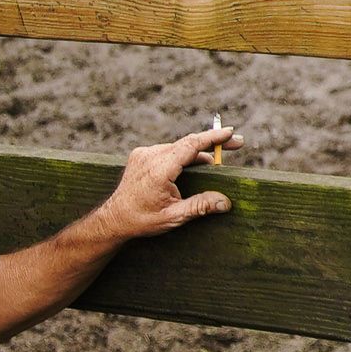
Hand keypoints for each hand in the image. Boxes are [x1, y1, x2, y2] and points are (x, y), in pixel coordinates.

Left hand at [101, 126, 235, 239]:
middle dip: (213, 142)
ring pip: (179, 147)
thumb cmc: (141, 219)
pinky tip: (195, 164)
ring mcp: (144, 153)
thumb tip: (225, 202)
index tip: (230, 132)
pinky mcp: (142, 154)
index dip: (212, 138)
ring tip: (217, 161)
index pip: (190, 146)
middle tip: (237, 142)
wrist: (113, 218)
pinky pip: (169, 150)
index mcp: (159, 170)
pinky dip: (184, 155)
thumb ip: (200, 207)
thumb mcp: (173, 217)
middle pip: (188, 143)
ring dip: (198, 152)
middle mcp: (150, 156)